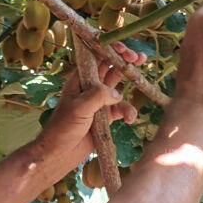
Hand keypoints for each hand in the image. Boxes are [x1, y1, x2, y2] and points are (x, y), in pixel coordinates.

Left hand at [36, 42, 143, 166]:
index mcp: (80, 79)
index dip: (110, 49)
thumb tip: (117, 93)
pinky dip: (127, 111)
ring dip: (131, 82)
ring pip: (119, 86)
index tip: (124, 48)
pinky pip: (121, 108)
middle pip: (110, 67)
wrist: (60, 153)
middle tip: (138, 57)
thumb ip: (98, 96)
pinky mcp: (106, 116)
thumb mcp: (79, 108)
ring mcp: (99, 101)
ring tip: (142, 79)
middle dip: (125, 61)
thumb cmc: (63, 127)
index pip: (96, 57)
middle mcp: (90, 86)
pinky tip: (129, 119)